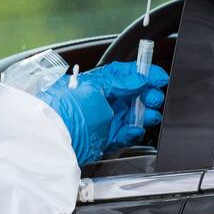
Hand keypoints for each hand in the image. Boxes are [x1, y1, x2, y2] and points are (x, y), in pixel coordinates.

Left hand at [36, 61, 169, 165]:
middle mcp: (100, 101)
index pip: (123, 75)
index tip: (159, 78)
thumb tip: (140, 77)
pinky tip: (136, 128)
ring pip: (131, 115)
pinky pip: (124, 134)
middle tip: (154, 98)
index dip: (143, 74)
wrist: (53, 136)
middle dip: (147, 95)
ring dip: (144, 114)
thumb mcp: (95, 87)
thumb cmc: (66, 108)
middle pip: (131, 95)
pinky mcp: (103, 139)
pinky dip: (132, 132)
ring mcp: (102, 121)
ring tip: (150, 115)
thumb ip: (120, 82)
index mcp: (96, 84)